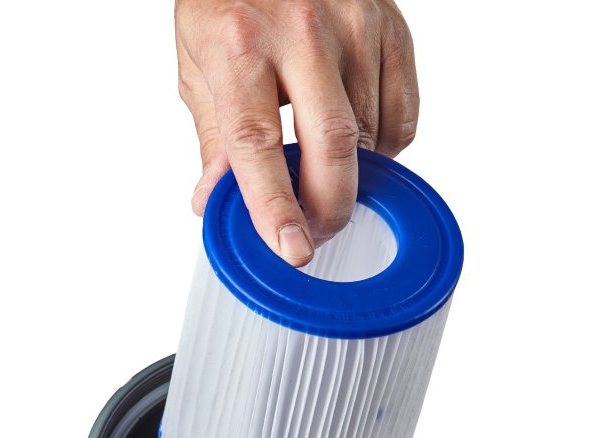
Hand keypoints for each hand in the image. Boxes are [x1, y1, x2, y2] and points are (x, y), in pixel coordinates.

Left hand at [175, 0, 417, 265]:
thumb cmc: (229, 0)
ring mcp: (356, 26)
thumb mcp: (199, 62)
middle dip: (330, 207)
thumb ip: (215, 137)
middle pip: (334, 144)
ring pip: (371, 137)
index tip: (291, 249)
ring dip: (352, 178)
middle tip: (316, 232)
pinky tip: (358, 145)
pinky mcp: (392, 28)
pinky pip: (402, 117)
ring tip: (325, 176)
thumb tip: (216, 203)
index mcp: (238, 43)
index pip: (256, 141)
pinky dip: (384, 149)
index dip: (274, 204)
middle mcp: (302, 31)